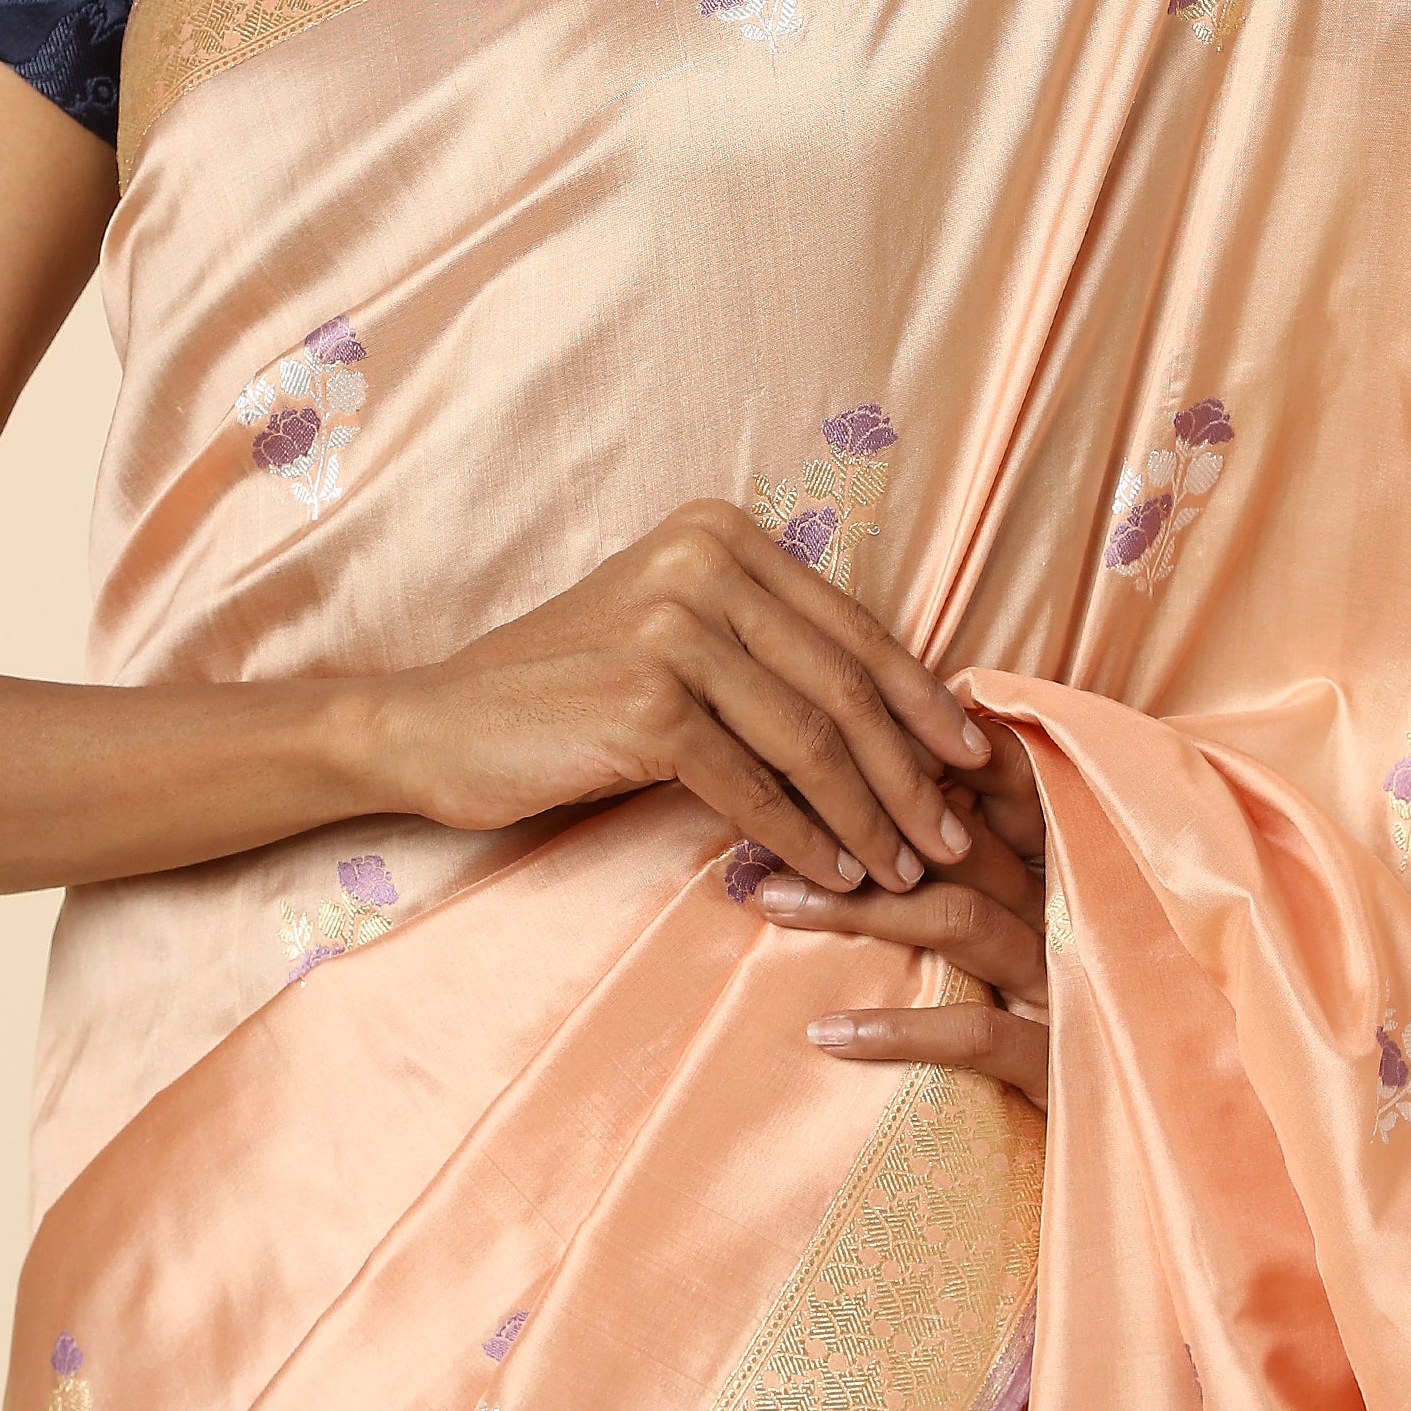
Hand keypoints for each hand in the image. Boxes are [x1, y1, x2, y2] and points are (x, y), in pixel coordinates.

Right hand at [364, 501, 989, 894]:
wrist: (435, 726)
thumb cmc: (563, 693)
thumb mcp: (672, 638)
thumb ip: (764, 649)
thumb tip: (899, 714)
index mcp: (719, 534)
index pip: (852, 628)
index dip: (923, 701)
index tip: (975, 761)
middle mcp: (701, 563)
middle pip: (843, 684)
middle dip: (913, 771)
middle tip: (960, 838)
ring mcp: (672, 630)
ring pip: (810, 741)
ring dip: (870, 818)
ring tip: (907, 872)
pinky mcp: (645, 704)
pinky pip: (752, 787)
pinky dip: (803, 839)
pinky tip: (832, 876)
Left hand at [754, 722, 1051, 1106]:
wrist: (1161, 1121)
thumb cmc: (1078, 1013)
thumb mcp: (1045, 927)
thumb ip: (987, 869)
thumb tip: (883, 814)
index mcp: (1070, 868)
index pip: (1008, 786)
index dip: (926, 760)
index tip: (831, 743)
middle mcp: (1071, 912)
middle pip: (959, 845)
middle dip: (857, 825)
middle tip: (764, 821)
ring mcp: (1067, 984)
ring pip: (959, 920)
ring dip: (859, 908)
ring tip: (775, 905)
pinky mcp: (1060, 1060)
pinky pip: (975, 1034)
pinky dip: (899, 1032)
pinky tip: (826, 1032)